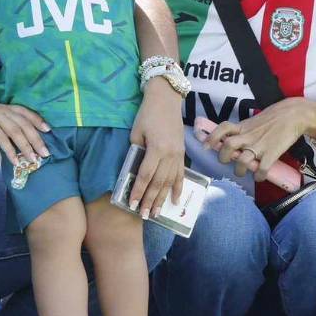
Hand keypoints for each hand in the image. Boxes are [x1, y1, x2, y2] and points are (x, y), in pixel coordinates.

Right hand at [0, 92, 50, 168]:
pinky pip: (1, 138)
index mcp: (1, 106)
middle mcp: (0, 109)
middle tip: (46, 153)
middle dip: (37, 139)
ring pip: (16, 131)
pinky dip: (10, 150)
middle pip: (24, 123)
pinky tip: (15, 160)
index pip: (24, 112)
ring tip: (34, 160)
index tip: (48, 130)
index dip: (37, 120)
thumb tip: (4, 135)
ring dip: (27, 146)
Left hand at [127, 77, 185, 218]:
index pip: (145, 175)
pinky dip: (178, 188)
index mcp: (157, 148)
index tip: (132, 204)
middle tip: (145, 215)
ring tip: (157, 213)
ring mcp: (178, 155)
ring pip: (170, 182)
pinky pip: (181, 174)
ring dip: (163, 199)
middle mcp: (170, 154)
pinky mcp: (182, 154)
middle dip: (150, 200)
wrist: (167, 100)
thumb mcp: (136, 131)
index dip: (138, 191)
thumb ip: (136, 151)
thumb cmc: (148, 114)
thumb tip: (134, 170)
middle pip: (159, 182)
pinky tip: (175, 200)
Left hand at [204, 98, 315, 180]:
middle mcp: (248, 136)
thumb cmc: (275, 118)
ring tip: (242, 172)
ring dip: (239, 170)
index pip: (223, 128)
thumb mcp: (254, 121)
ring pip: (242, 161)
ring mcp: (260, 145)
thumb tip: (234, 141)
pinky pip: (262, 169)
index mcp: (243, 127)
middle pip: (228, 146)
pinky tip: (259, 176)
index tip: (205, 146)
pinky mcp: (272, 153)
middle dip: (224, 157)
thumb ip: (244, 130)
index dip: (212, 137)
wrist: (294, 114)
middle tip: (228, 161)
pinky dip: (259, 175)